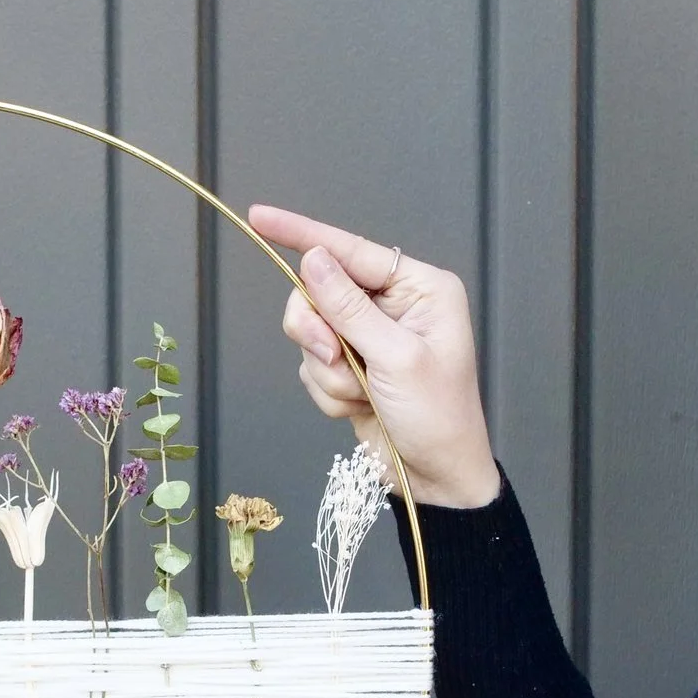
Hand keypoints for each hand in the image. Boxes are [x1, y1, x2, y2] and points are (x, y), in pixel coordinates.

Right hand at [246, 204, 500, 508]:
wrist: (436, 479)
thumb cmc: (438, 417)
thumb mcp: (395, 358)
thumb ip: (348, 308)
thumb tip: (313, 259)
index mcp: (420, 288)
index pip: (351, 250)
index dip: (302, 235)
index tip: (260, 218)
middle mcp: (394, 306)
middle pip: (319, 291)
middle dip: (318, 332)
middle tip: (334, 358)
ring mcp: (370, 337)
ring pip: (310, 333)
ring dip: (328, 371)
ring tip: (361, 393)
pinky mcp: (353, 367)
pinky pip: (313, 366)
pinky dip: (329, 391)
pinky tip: (359, 407)